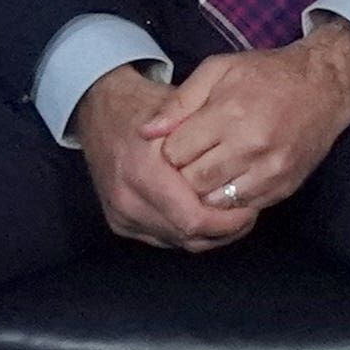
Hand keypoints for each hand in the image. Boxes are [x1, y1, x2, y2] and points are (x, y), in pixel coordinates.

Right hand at [69, 63, 260, 250]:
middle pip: (187, 237)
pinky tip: (205, 217)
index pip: (193, 219)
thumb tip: (242, 162)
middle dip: (223, 231)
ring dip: (207, 235)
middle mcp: (128, 201)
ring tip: (232, 216)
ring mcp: (121, 216)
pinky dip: (186, 232)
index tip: (250, 209)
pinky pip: (162, 238)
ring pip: (177, 242)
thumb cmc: (142, 106)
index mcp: (143, 173)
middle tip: (248, 215)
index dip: (228, 222)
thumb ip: (206, 136)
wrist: (98, 111)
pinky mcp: (119, 223)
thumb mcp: (178, 110)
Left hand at [140, 23, 349, 230]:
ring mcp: (269, 171)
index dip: (169, 150)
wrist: (325, 86)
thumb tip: (147, 132)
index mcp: (229, 114)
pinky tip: (230, 179)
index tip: (176, 143)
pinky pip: (243, 208)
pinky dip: (230, 199)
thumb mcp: (219, 70)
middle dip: (183, 174)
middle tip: (188, 161)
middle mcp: (250, 146)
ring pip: (215, 201)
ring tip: (207, 171)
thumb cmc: (267, 74)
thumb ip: (180, 101)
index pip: (176, 153)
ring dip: (205, 190)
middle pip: (192, 182)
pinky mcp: (284, 187)